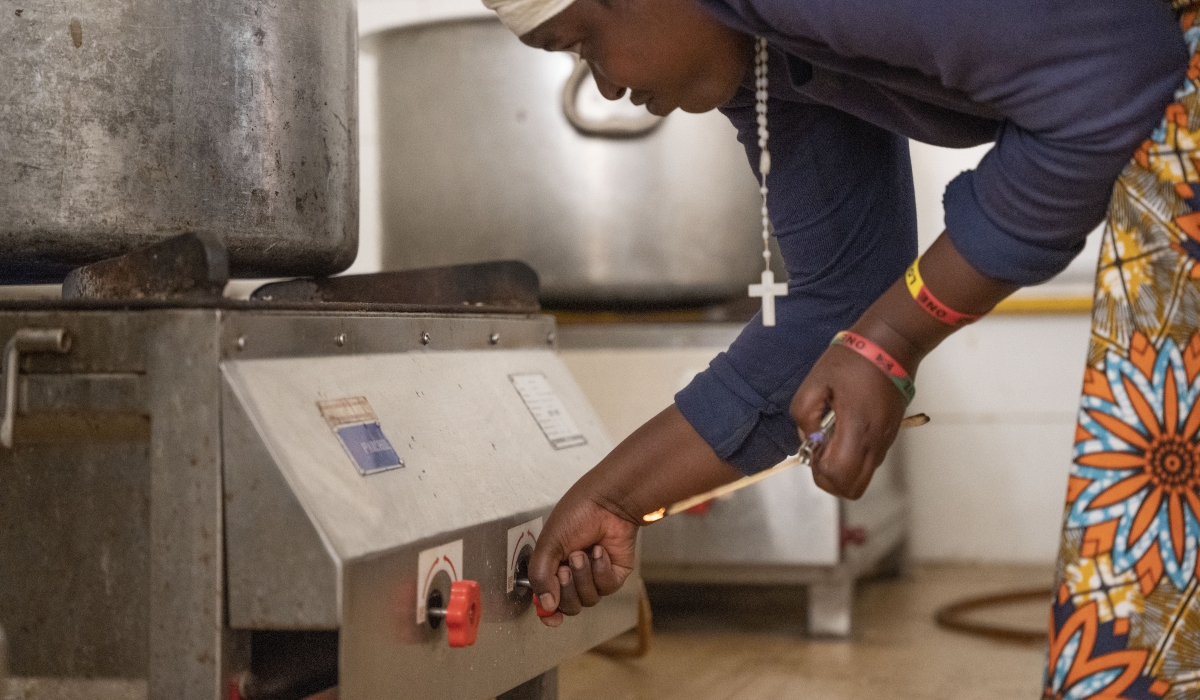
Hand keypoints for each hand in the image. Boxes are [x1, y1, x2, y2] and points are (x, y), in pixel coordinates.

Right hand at [527, 488, 637, 626]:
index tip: (549, 613)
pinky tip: (599, 550)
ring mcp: (595, 577)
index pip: (549, 601)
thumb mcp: (549, 544)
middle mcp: (574, 576)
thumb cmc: (577, 515)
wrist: (607, 502)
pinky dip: (600, 570)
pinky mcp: (614, 575)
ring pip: (588, 599)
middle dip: (566, 588)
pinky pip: (606, 587)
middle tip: (564, 568)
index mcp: (553, 568)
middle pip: (568, 606)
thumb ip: (540, 575)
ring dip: (583, 576)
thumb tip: (546, 606)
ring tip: (583, 553)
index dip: (548, 612)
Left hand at [790, 343, 908, 498]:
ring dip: (842, 468)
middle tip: (820, 450)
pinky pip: (870, 461)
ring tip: (831, 438)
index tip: (813, 447)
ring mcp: (886, 440)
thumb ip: (804, 414)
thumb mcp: (815, 380)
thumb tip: (809, 439)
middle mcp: (875, 441)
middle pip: (853, 489)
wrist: (892, 344)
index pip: (839, 476)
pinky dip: (853, 458)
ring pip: (863, 478)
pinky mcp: (890, 435)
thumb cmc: (852, 359)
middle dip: (830, 478)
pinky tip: (844, 431)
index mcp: (857, 428)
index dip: (819, 470)